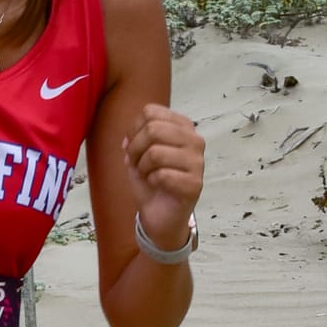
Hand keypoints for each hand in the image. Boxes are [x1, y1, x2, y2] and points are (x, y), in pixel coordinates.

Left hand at [124, 103, 205, 248]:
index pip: (151, 112)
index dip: (134, 130)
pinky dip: (151, 181)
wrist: (160, 214)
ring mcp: (198, 162)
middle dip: (135, 148)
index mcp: (182, 126)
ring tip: (147, 174)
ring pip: (155, 152)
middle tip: (136, 163)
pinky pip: (162, 175)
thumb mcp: (138, 154)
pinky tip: (157, 185)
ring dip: (142, 167)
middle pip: (153, 129)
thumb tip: (128, 138)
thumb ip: (134, 138)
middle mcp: (194, 140)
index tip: (134, 147)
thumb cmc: (151, 180)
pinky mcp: (195, 183)